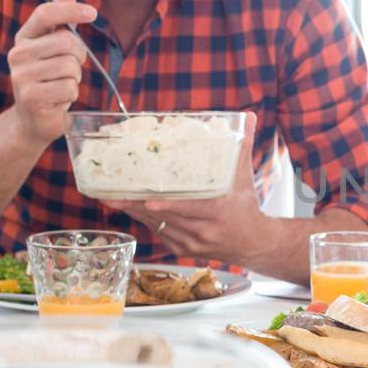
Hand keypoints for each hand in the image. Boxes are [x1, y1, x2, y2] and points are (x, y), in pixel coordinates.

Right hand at [7, 0, 94, 145]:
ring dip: (75, 78)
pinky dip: (71, 95)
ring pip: (70, 67)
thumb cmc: (49, 80)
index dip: (71, 11)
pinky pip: (69, 88)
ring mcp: (21, 77)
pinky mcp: (31, 98)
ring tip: (61, 85)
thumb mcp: (54, 50)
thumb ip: (60, 23)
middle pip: (66, 41)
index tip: (92, 13)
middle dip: (79, 56)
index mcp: (24, 37)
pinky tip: (58, 100)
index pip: (45, 13)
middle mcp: (18, 54)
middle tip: (70, 69)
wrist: (33, 119)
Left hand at [105, 112, 265, 263]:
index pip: (190, 208)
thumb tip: (250, 116)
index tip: (147, 200)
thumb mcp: (245, 177)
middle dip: (137, 206)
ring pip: (158, 226)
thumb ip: (244, 146)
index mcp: (219, 212)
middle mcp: (205, 231)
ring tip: (114, 199)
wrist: (255, 244)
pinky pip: (160, 234)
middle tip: (112, 196)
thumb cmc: (247, 207)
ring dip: (136, 213)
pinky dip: (145, 221)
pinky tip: (131, 209)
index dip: (168, 206)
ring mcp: (193, 244)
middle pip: (166, 218)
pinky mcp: (184, 251)